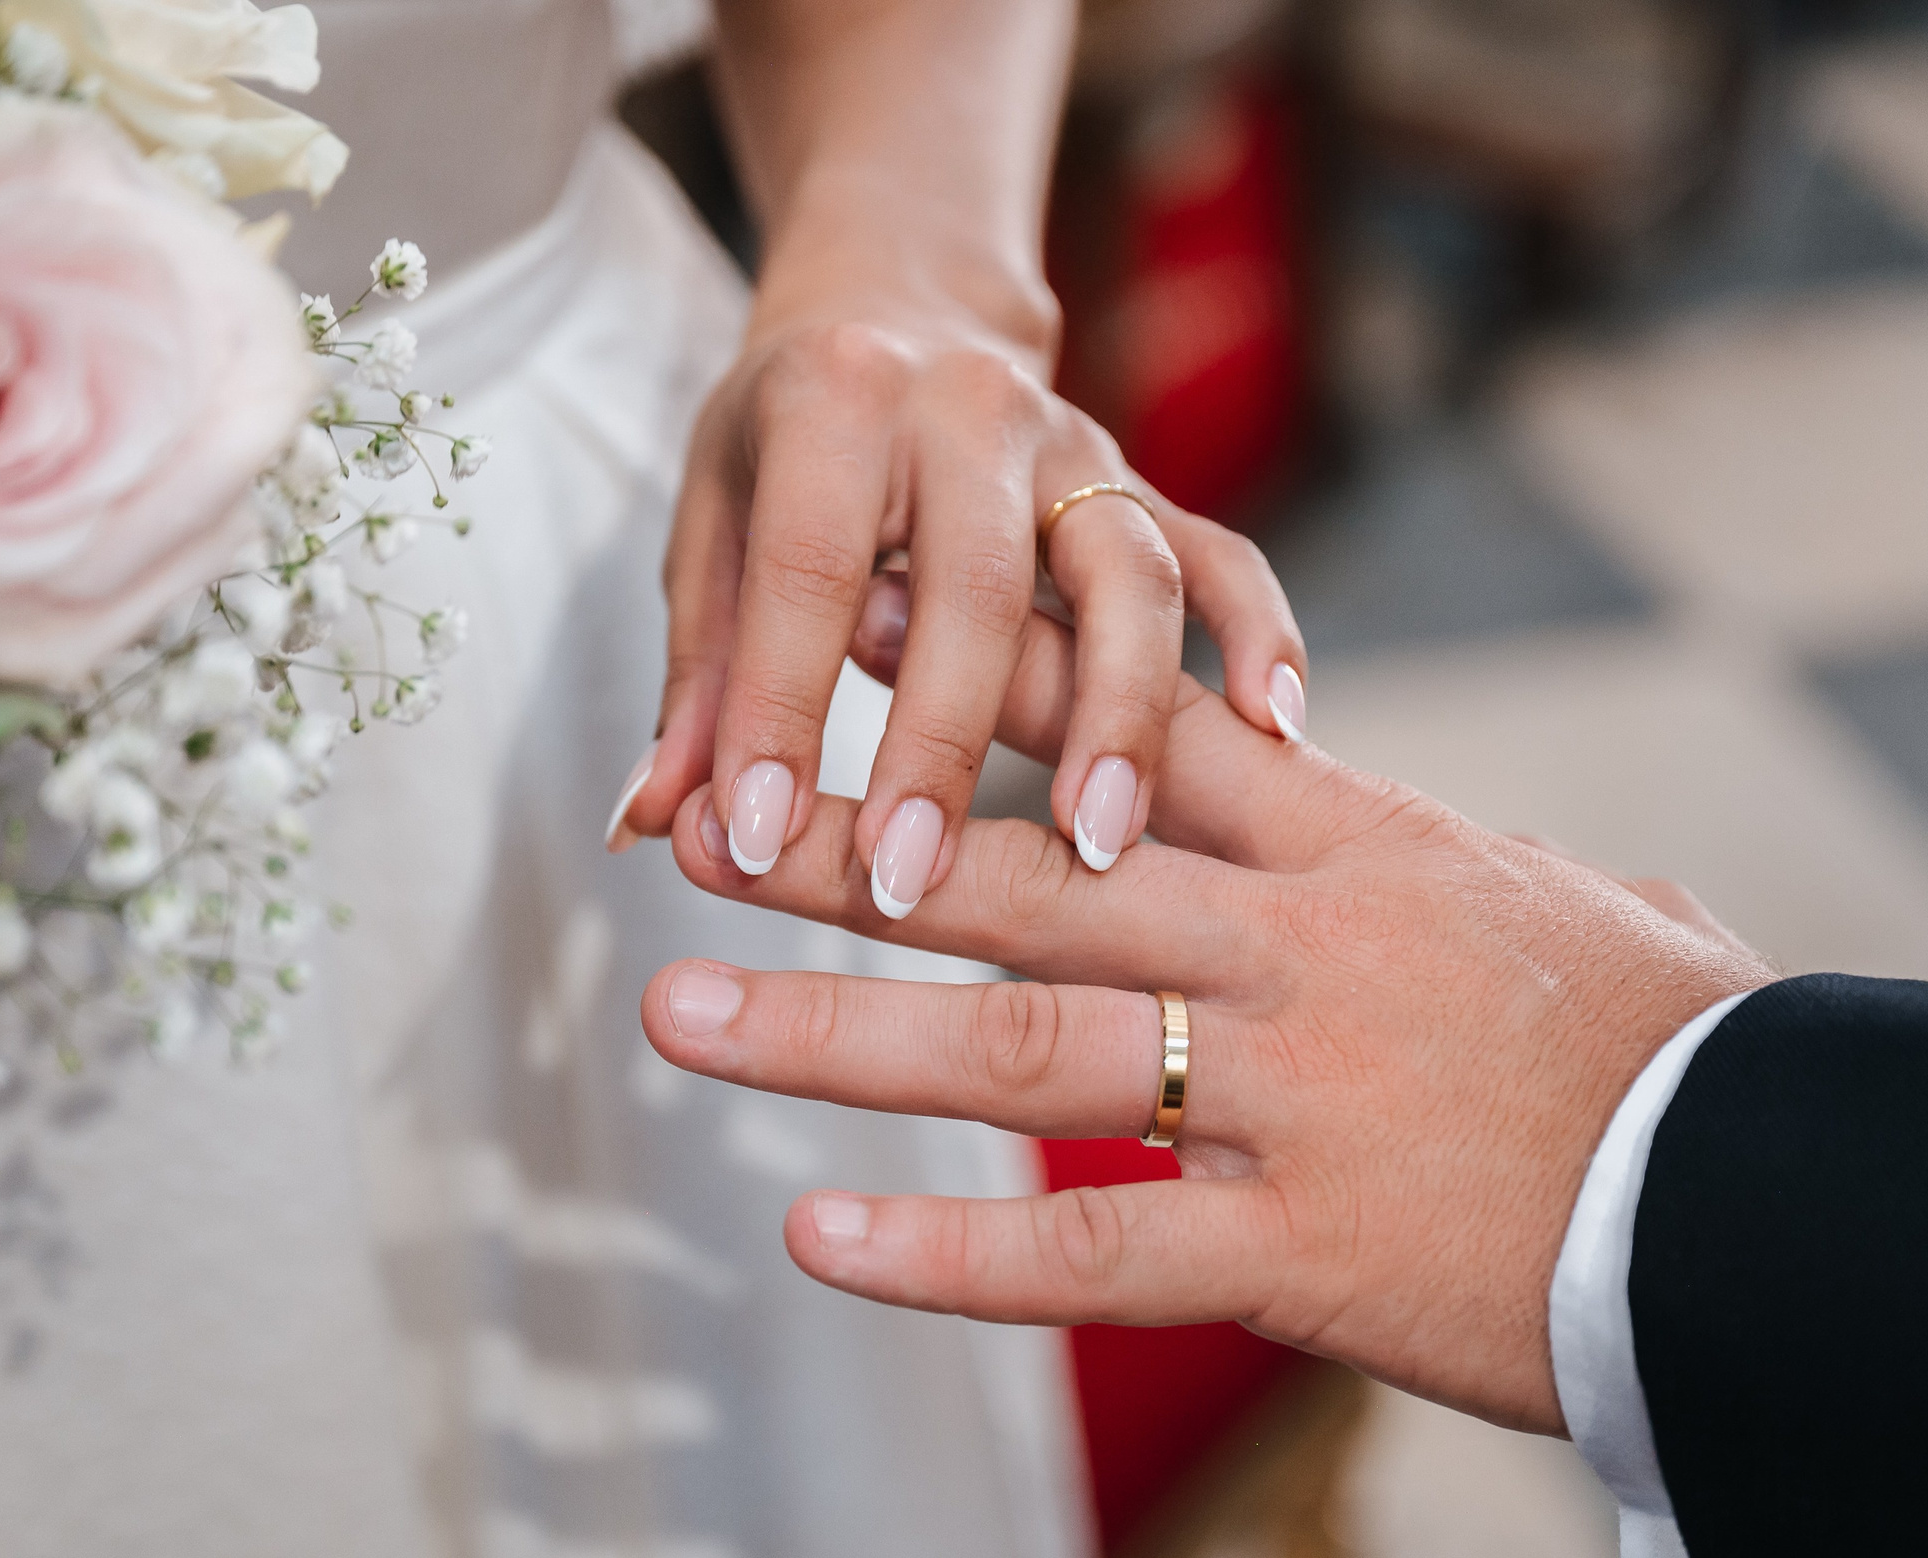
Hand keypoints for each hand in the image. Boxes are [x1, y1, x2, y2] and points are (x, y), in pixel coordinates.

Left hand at [608, 298, 1306, 914]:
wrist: (900, 303)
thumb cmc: (784, 443)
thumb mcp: (711, 529)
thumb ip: (695, 678)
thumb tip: (654, 822)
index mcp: (836, 400)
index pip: (807, 570)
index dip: (778, 708)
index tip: (757, 842)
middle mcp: (971, 409)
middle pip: (974, 585)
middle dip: (940, 744)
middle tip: (908, 884)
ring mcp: (1077, 447)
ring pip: (1126, 574)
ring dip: (1117, 714)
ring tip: (1098, 846)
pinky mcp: (1148, 487)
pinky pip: (1225, 559)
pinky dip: (1260, 637)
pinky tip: (1273, 733)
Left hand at [639, 642, 1771, 1433]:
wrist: (1789, 1194)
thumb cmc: (1683, 1046)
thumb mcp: (1563, 905)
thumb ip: (1453, 859)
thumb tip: (1433, 841)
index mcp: (1355, 847)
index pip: (1133, 731)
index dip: (975, 675)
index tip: (851, 629)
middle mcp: (1298, 951)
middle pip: (1032, 874)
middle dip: (851, 842)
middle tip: (701, 818)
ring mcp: (1294, 1099)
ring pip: (1024, 1047)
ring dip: (834, 1032)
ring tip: (678, 1014)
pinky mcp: (1306, 1254)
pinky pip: (1096, 1255)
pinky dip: (951, 1255)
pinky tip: (818, 1238)